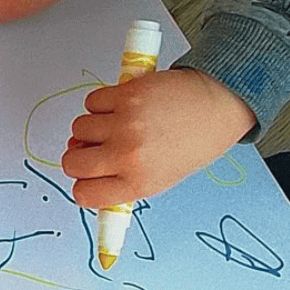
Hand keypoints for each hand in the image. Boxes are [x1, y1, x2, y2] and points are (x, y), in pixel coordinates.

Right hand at [61, 68, 256, 207]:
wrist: (218, 104)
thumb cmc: (192, 141)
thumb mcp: (160, 177)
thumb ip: (119, 179)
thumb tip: (80, 171)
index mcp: (139, 183)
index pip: (84, 194)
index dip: (83, 184)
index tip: (89, 176)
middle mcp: (130, 155)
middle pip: (71, 162)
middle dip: (78, 155)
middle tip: (95, 149)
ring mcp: (126, 124)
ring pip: (78, 129)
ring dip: (91, 126)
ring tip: (117, 124)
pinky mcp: (126, 95)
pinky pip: (91, 102)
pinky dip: (100, 103)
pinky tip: (122, 106)